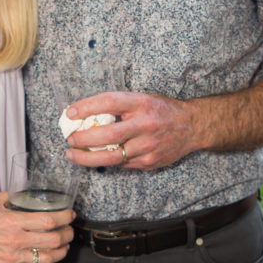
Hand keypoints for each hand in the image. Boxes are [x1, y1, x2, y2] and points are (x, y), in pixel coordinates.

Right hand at [0, 192, 74, 262]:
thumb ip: (8, 198)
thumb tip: (19, 196)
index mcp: (12, 222)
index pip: (48, 221)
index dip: (64, 218)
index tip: (70, 215)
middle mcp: (15, 241)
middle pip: (53, 241)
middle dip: (67, 235)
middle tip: (70, 231)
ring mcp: (12, 258)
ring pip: (47, 258)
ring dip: (60, 252)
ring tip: (64, 247)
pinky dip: (41, 261)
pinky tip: (43, 255)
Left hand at [63, 90, 195, 169]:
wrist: (192, 127)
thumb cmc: (162, 110)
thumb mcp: (143, 98)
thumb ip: (119, 105)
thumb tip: (86, 114)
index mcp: (142, 103)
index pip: (109, 102)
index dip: (87, 107)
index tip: (70, 112)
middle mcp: (145, 125)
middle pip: (108, 135)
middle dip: (83, 139)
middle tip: (70, 139)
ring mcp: (148, 146)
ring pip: (112, 157)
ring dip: (87, 157)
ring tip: (72, 154)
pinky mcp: (149, 162)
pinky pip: (121, 164)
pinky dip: (105, 161)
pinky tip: (95, 158)